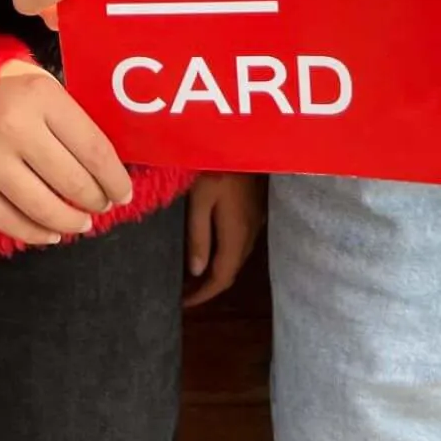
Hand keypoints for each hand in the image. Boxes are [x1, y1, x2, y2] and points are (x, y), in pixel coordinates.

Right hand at [0, 59, 132, 246]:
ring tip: (81, 222)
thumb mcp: (42, 85)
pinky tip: (50, 233)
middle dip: (96, 200)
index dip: (115, 178)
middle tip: (103, 204)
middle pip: (72, 182)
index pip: (93, 149)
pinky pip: (7, 221)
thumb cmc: (2, 86)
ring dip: (69, 221)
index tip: (124, 192)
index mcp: (40, 97)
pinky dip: (35, 233)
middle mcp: (13, 128)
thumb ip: (71, 118)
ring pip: (42, 208)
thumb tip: (107, 163)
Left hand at [183, 173, 265, 308]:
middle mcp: (250, 232)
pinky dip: (225, 251)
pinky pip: (241, 240)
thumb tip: (196, 272)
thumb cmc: (218, 165)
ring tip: (195, 272)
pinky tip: (212, 243)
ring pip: (237, 255)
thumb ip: (199, 236)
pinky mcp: (257, 207)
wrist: (249, 137)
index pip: (222, 277)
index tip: (184, 304)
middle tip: (186, 290)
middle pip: (231, 269)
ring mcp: (257, 219)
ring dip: (218, 268)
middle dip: (209, 284)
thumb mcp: (201, 200)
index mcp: (236, 234)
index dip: (204, 295)